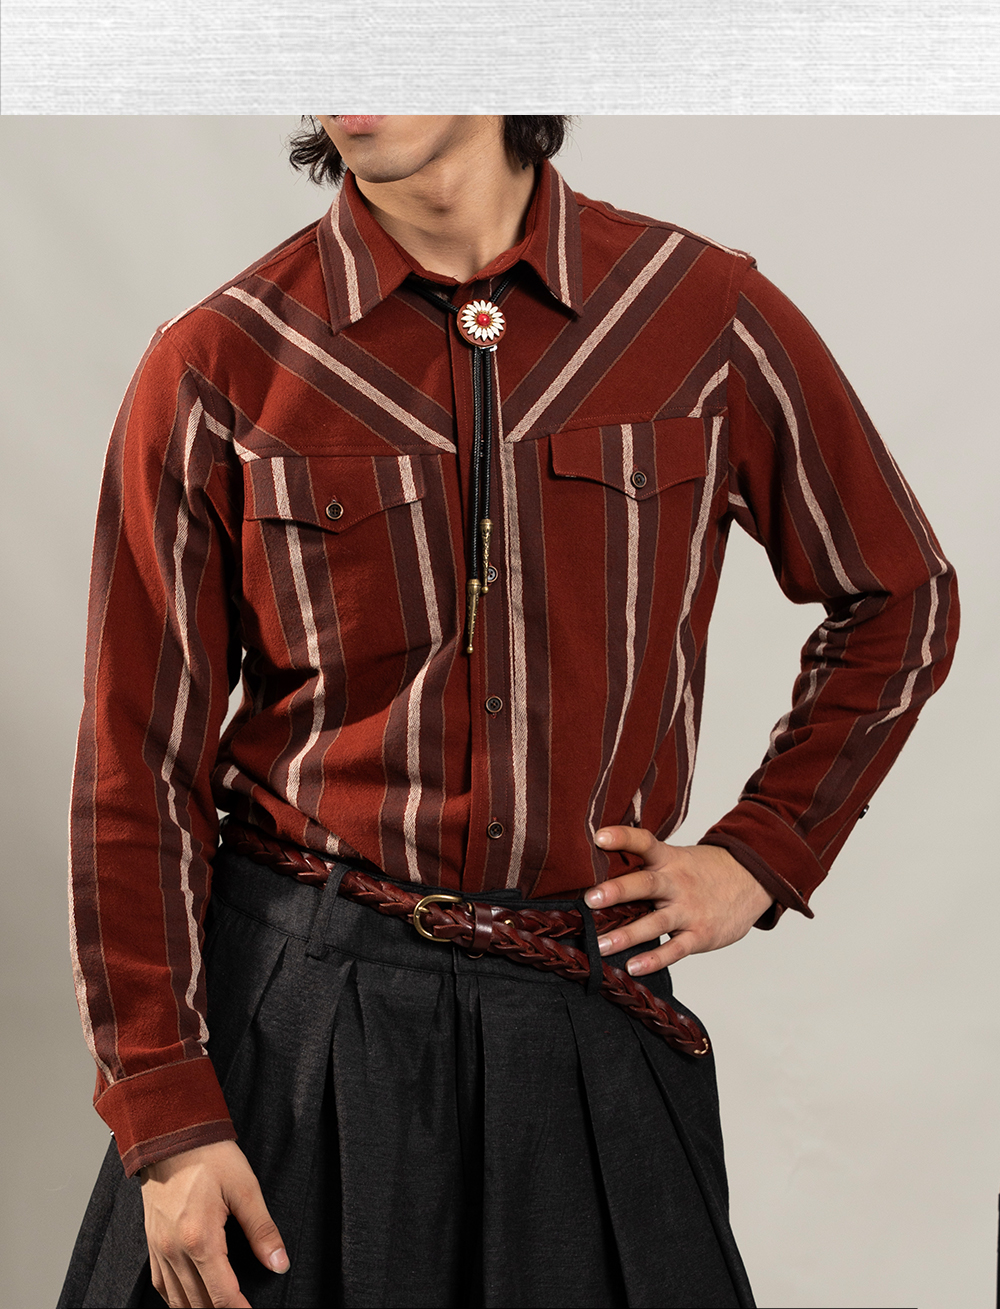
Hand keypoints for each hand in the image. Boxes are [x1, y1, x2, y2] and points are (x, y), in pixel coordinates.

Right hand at [139, 1140, 287, 1307]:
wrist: (171, 1135)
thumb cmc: (210, 1156)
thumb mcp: (245, 1188)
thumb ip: (263, 1230)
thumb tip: (279, 1263)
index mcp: (201, 1239)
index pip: (222, 1296)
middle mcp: (175, 1251)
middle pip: (199, 1304)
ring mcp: (159, 1249)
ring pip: (178, 1301)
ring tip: (221, 1308)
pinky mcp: (151, 1243)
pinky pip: (161, 1286)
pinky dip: (177, 1300)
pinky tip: (192, 1299)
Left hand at [584, 827, 773, 976]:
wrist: (752, 880)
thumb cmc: (704, 872)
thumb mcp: (678, 858)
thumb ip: (647, 866)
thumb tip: (602, 872)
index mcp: (669, 860)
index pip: (644, 842)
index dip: (622, 838)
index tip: (599, 837)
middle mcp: (677, 883)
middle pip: (646, 885)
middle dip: (617, 892)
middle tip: (590, 899)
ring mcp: (689, 910)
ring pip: (655, 922)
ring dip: (627, 934)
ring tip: (601, 945)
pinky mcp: (700, 934)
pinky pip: (675, 949)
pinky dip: (654, 959)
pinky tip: (633, 966)